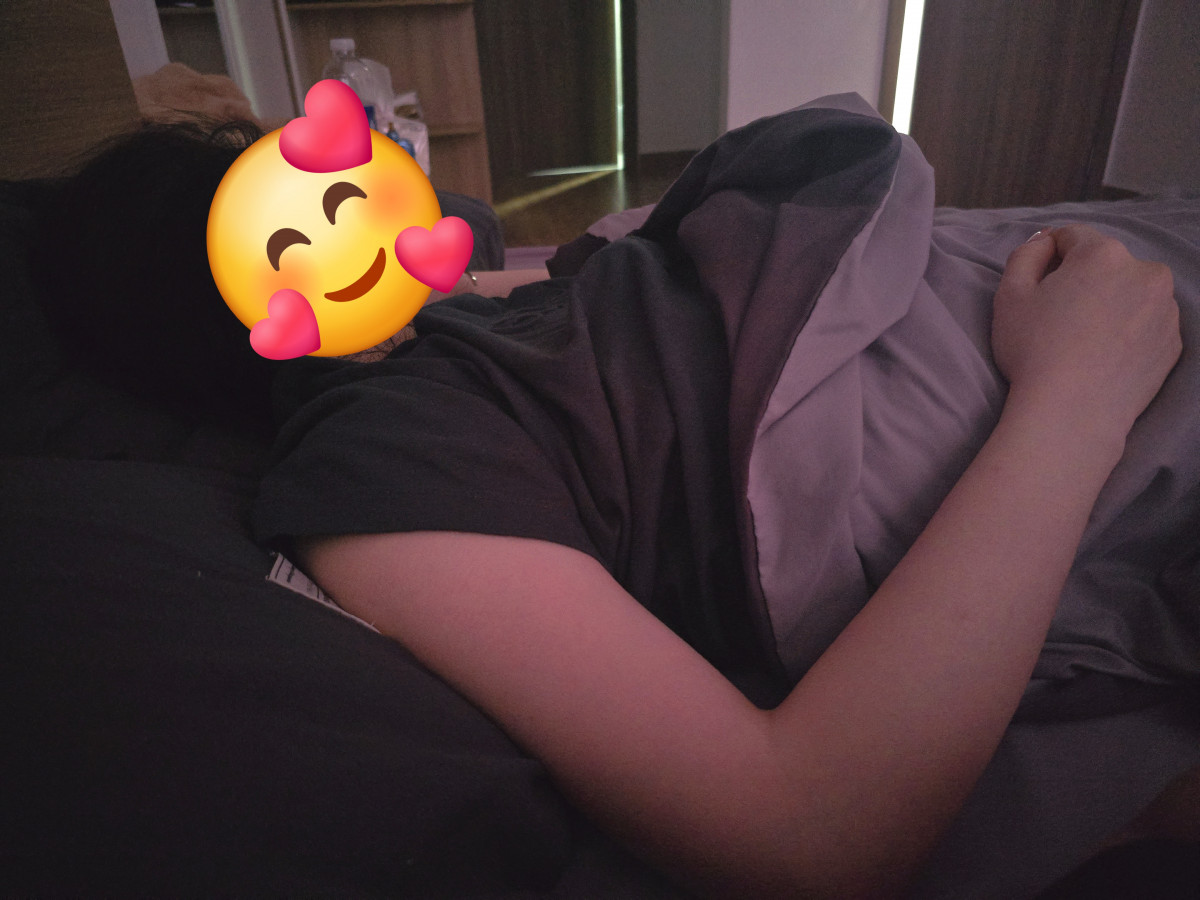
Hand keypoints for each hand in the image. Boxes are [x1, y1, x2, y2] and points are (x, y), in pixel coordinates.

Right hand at [992, 224, 1180, 437]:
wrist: (1071, 413)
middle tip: (1059, 317)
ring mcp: (1166, 309)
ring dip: (1111, 303)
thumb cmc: (1034, 351)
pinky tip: (1105, 355)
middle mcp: (1146, 272)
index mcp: (1103, 254)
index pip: (1073, 237)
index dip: (1049, 256)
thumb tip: (1044, 241)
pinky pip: (1147, 324)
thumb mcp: (1009, 296)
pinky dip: (1129, 331)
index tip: (1038, 284)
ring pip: (1131, 292)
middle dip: (1084, 280)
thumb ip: (1026, 255)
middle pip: (1107, 264)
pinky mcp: (1173, 342)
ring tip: (1085, 339)